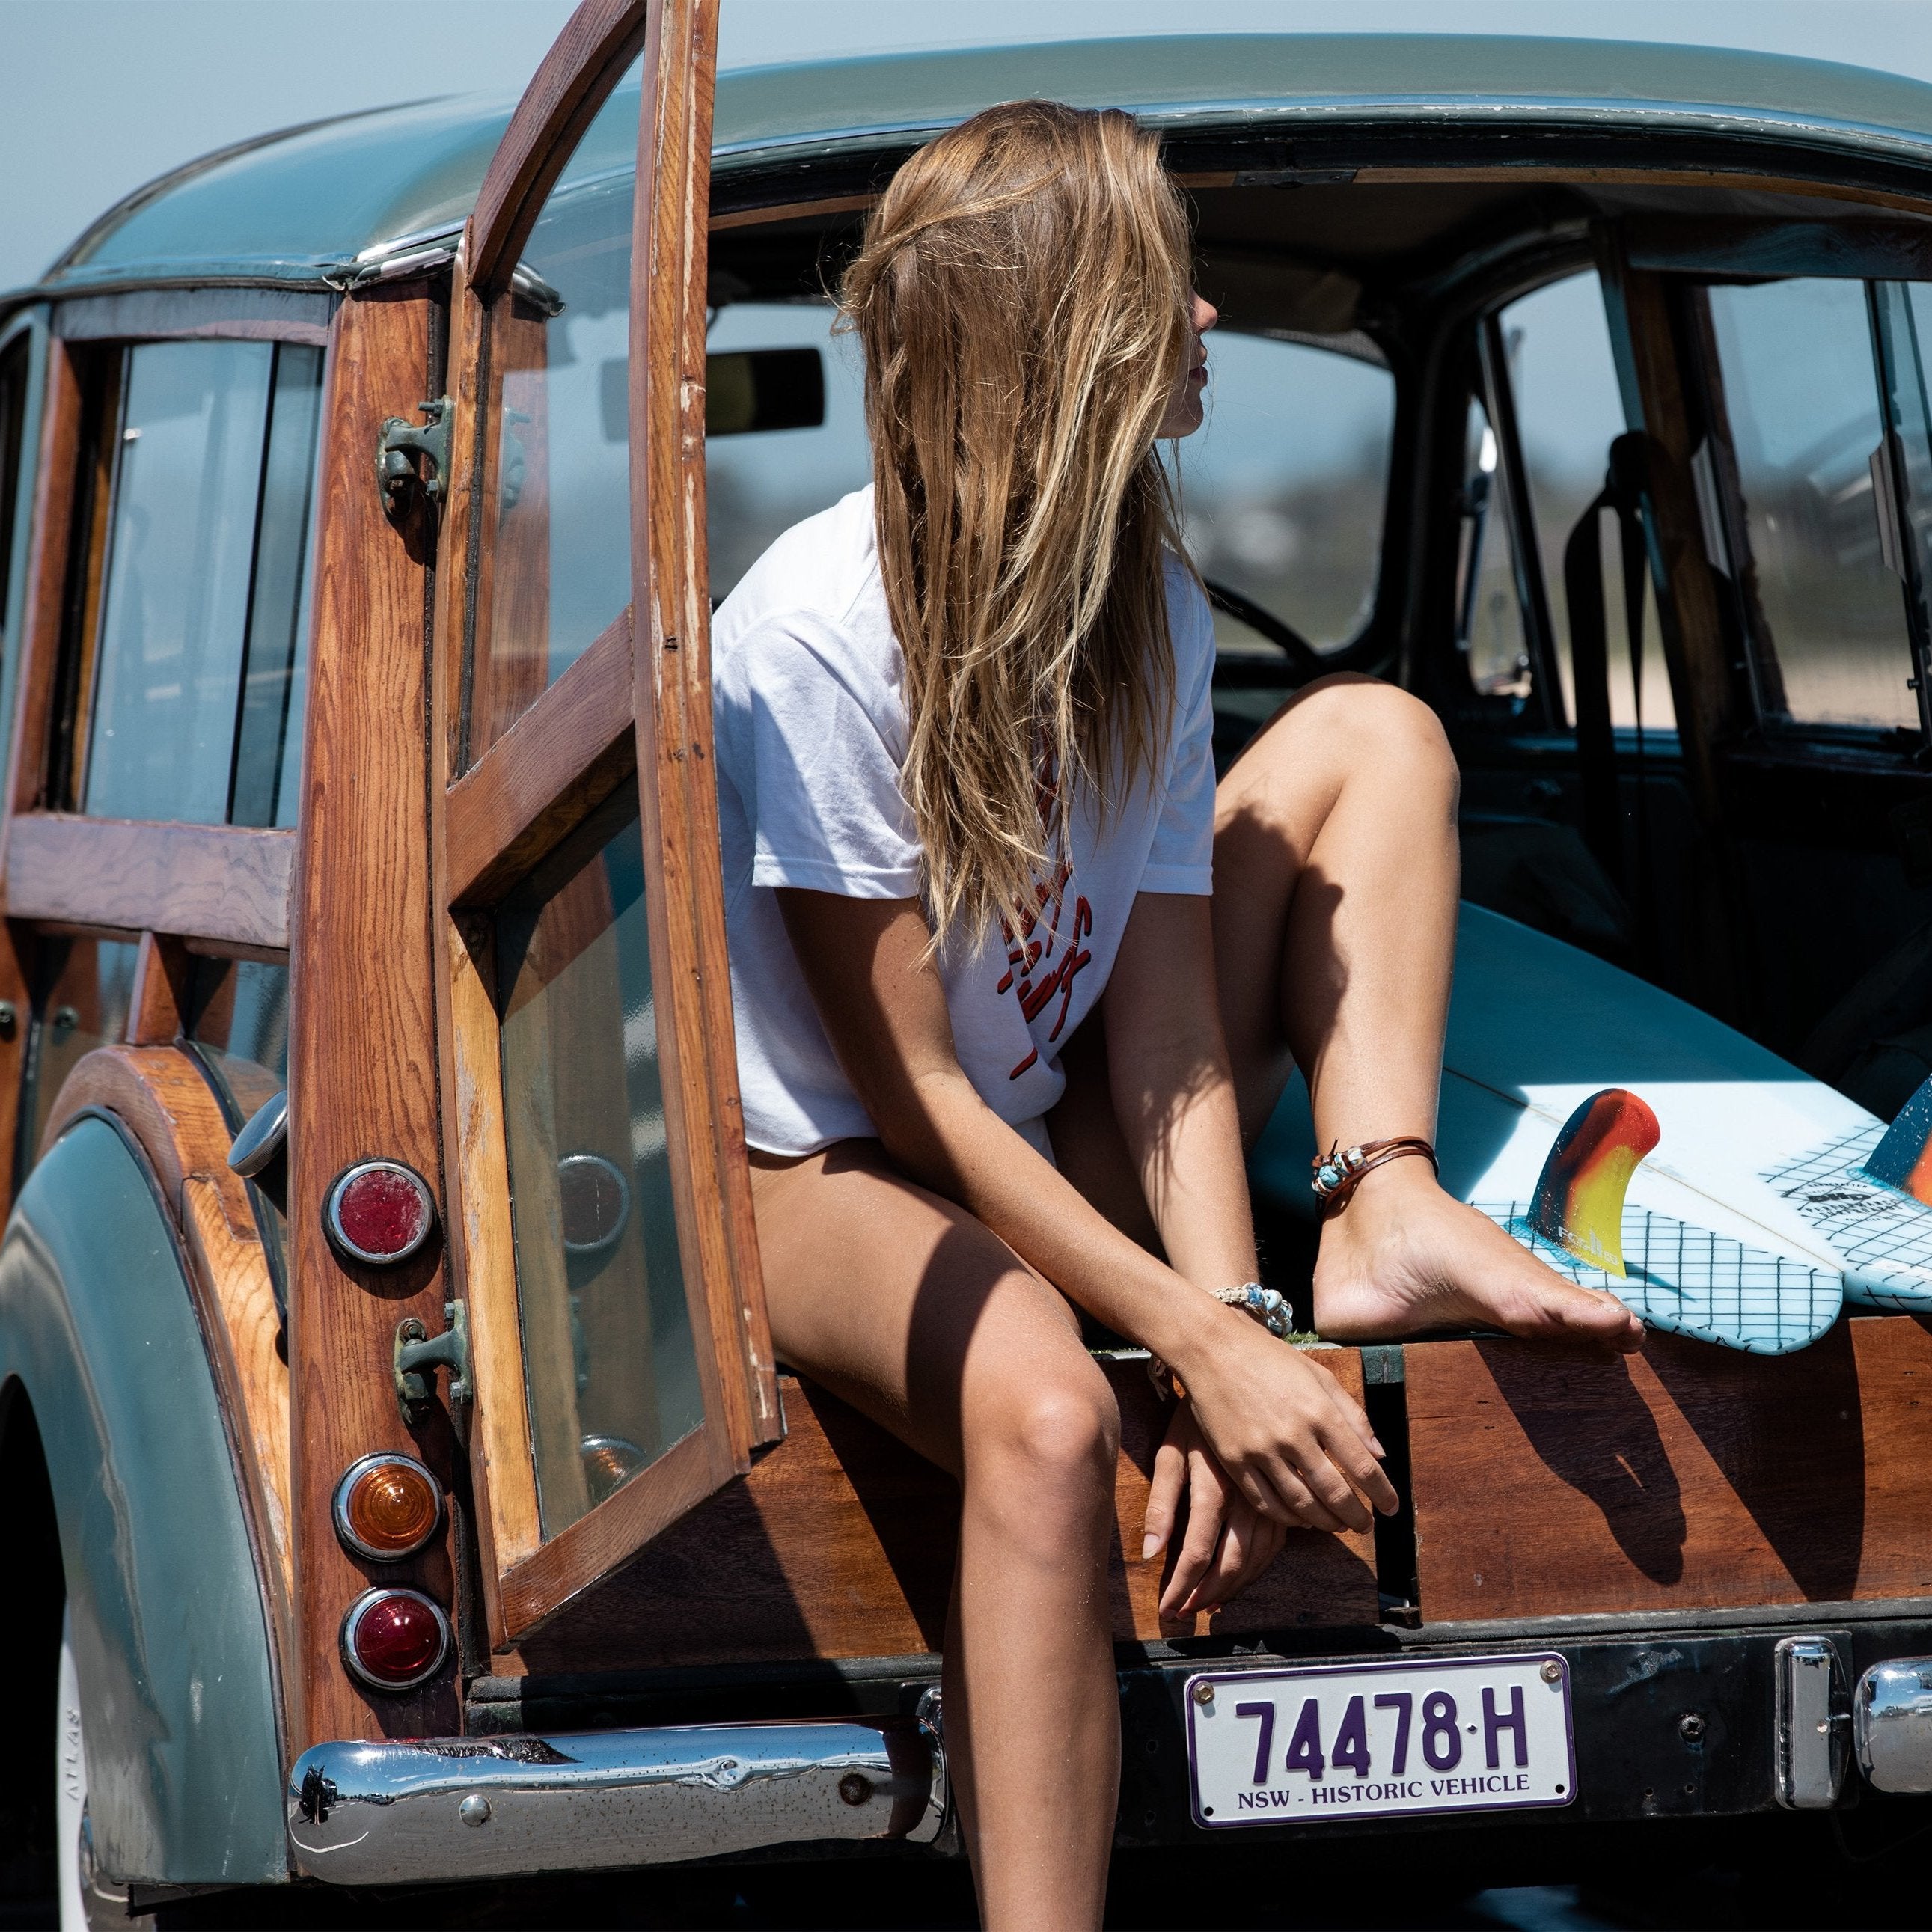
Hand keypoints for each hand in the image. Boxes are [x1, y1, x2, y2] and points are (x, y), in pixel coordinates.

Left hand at [1143, 1401, 1287, 1621]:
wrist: (1233, 1378)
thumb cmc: (1192, 1417)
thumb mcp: (1170, 1451)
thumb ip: (1162, 1502)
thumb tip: (1151, 1552)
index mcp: (1214, 1484)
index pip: (1199, 1549)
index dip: (1183, 1583)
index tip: (1168, 1607)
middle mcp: (1246, 1495)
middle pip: (1232, 1560)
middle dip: (1207, 1593)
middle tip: (1184, 1612)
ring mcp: (1269, 1496)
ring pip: (1256, 1558)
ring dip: (1232, 1586)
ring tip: (1206, 1604)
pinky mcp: (1280, 1496)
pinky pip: (1273, 1544)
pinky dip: (1256, 1568)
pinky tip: (1236, 1579)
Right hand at [1168, 1305, 1398, 1532]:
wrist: (1212, 1348)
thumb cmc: (1270, 1358)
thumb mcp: (1319, 1375)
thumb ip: (1353, 1414)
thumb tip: (1380, 1454)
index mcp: (1319, 1410)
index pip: (1361, 1466)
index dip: (1382, 1493)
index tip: (1391, 1508)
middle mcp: (1292, 1434)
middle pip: (1334, 1492)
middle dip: (1356, 1516)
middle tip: (1365, 1526)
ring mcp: (1260, 1450)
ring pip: (1300, 1503)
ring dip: (1324, 1521)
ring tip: (1336, 1524)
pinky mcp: (1233, 1459)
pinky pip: (1265, 1501)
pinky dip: (1287, 1517)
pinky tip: (1300, 1518)